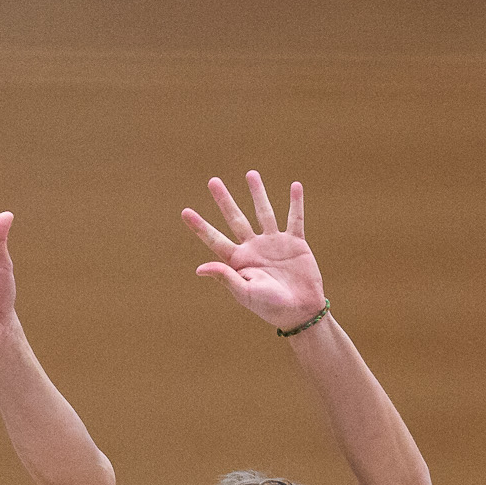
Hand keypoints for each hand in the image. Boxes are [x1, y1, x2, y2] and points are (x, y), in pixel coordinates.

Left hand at [181, 171, 327, 331]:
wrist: (300, 311)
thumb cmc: (270, 307)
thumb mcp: (245, 294)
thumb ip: (225, 278)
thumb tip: (199, 268)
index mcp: (238, 261)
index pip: (215, 239)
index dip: (200, 226)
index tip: (185, 212)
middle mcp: (254, 248)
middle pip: (235, 218)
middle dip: (224, 200)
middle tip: (213, 181)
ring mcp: (274, 243)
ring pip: (264, 212)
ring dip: (258, 193)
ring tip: (251, 173)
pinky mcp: (295, 243)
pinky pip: (295, 219)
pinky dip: (296, 203)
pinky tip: (295, 186)